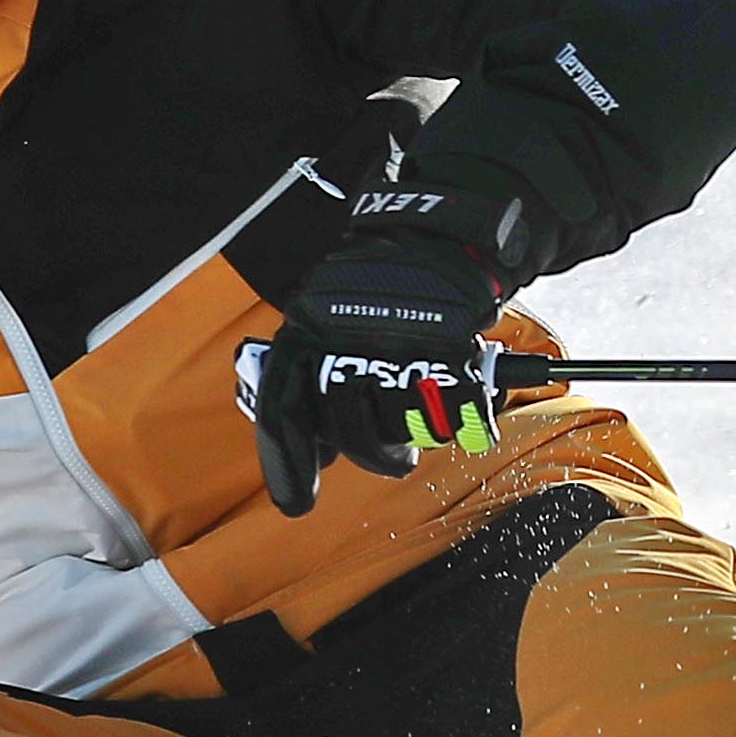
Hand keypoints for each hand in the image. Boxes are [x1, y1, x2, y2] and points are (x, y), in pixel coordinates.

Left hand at [244, 187, 522, 516]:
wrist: (443, 232)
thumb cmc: (383, 283)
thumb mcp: (327, 313)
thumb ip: (314, 371)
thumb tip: (313, 447)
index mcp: (308, 328)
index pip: (282, 408)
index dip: (287, 464)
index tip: (296, 504)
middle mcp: (349, 341)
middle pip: (345, 431)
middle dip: (366, 453)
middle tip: (386, 456)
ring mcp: (399, 350)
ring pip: (392, 431)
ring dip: (404, 443)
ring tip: (415, 431)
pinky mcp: (450, 355)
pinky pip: (445, 417)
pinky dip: (453, 421)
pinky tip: (453, 409)